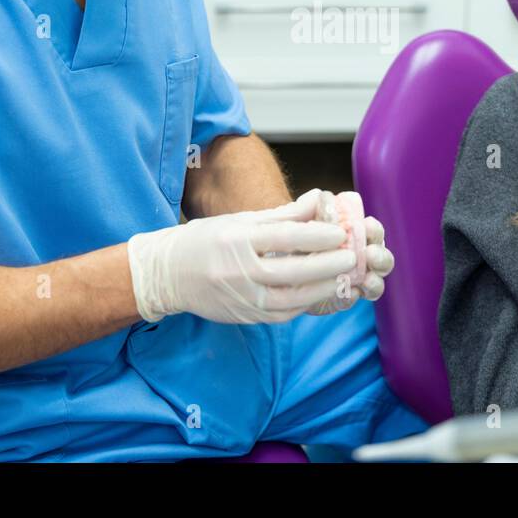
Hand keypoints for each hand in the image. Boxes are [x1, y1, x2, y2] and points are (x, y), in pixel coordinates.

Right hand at [126, 190, 357, 324]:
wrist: (167, 275)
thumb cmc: (206, 241)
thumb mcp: (239, 220)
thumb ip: (281, 215)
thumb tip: (318, 201)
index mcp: (237, 239)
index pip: (284, 237)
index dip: (316, 235)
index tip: (340, 232)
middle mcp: (238, 270)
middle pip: (292, 270)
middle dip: (326, 264)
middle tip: (350, 257)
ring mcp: (241, 297)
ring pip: (290, 298)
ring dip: (321, 289)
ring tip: (343, 278)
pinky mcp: (244, 316)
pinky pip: (281, 314)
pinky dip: (303, 304)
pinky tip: (320, 292)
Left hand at [305, 190, 395, 315]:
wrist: (278, 267)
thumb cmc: (294, 238)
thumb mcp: (297, 222)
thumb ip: (307, 208)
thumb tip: (317, 195)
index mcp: (357, 234)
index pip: (373, 230)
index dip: (374, 229)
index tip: (367, 226)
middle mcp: (361, 257)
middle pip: (382, 257)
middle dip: (381, 256)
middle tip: (371, 255)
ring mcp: (355, 279)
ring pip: (376, 281)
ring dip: (375, 279)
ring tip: (367, 279)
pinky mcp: (343, 297)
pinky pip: (355, 298)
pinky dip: (354, 296)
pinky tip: (348, 292)